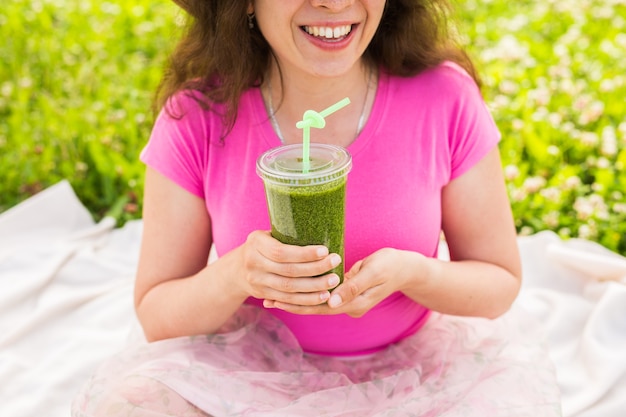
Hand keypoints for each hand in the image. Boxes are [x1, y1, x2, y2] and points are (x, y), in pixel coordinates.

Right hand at [236, 230, 342, 306]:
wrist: (237, 269)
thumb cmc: (264, 245)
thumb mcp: (268, 234)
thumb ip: (287, 234)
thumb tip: (322, 226)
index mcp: (256, 243)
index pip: (281, 251)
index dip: (304, 253)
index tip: (325, 250)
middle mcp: (253, 263)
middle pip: (288, 270)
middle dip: (315, 268)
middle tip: (336, 262)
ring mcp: (257, 281)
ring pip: (289, 288)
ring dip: (314, 287)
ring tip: (334, 281)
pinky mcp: (263, 294)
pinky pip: (288, 300)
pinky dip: (307, 299)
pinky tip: (323, 296)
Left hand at [266, 248, 422, 316]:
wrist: (408, 269)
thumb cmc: (391, 265)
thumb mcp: (373, 272)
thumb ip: (353, 285)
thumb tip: (331, 301)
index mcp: (353, 304)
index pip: (318, 307)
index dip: (296, 303)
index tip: (276, 299)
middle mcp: (348, 307)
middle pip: (314, 308)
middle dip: (290, 304)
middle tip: (266, 300)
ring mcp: (348, 303)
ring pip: (317, 304)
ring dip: (296, 300)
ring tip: (273, 297)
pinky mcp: (347, 294)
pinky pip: (323, 296)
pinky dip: (308, 293)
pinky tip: (295, 288)